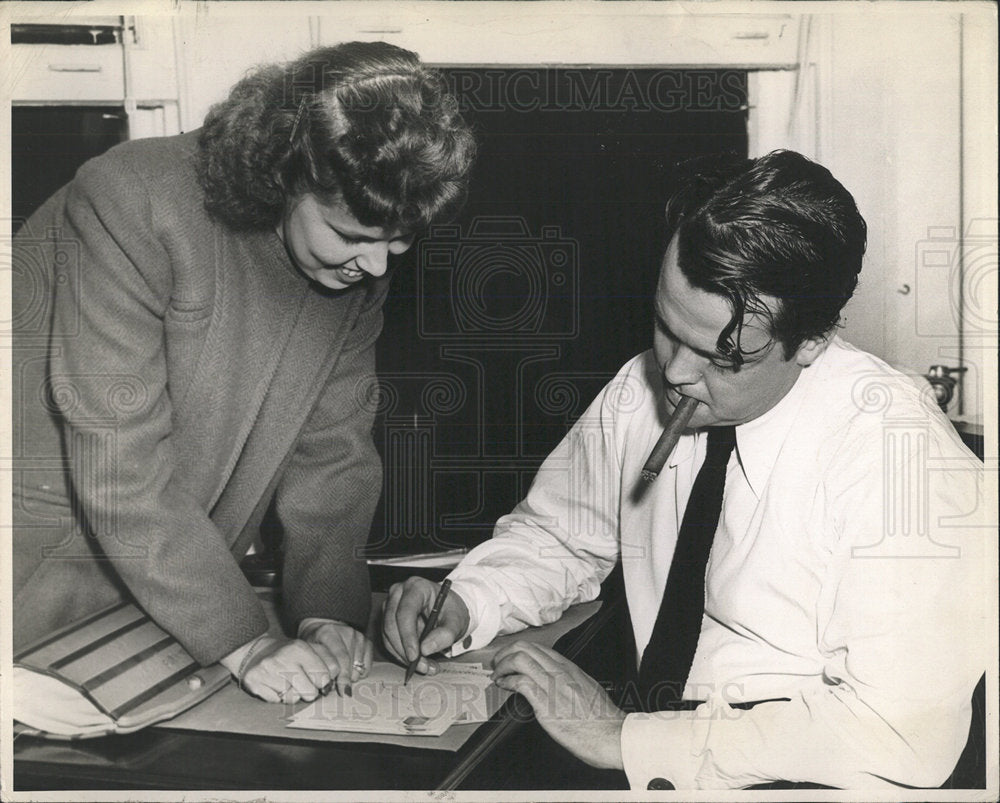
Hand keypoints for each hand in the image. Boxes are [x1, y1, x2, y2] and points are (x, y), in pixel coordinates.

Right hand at [223, 636, 333, 703]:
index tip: (317, 678)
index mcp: (300, 648)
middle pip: (310, 693)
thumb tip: (338, 683)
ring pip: (292, 699)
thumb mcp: (310, 650)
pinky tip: (274, 685)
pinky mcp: (254, 683)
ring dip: (292, 694)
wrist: (257, 651)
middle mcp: (283, 659)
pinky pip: (275, 702)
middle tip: (301, 681)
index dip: (322, 682)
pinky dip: (277, 697)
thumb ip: (329, 662)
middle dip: (308, 691)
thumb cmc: (290, 654)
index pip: (323, 678)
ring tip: (287, 682)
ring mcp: (267, 672)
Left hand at [298, 620, 373, 695]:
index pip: (339, 660)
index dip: (338, 678)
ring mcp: (359, 637)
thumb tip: (327, 689)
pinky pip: (366, 668)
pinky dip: (359, 673)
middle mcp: (347, 632)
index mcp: (329, 633)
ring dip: (350, 677)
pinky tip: (349, 670)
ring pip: (358, 669)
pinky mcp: (367, 642)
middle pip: (349, 666)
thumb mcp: (310, 652)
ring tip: (340, 675)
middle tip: (335, 687)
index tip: (335, 691)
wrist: (324, 628)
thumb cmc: (315, 643)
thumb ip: (317, 666)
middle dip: (343, 680)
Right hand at [382, 576, 469, 675]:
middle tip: (422, 666)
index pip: (405, 611)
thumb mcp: (456, 622)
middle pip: (391, 624)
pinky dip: (401, 654)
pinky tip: (418, 662)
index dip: (407, 635)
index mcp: (417, 587)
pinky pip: (389, 640)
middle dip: (405, 650)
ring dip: (403, 656)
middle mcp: (399, 593)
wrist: (448, 609)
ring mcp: (391, 605)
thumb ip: (445, 634)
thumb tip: (425, 649)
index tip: (414, 656)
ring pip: (388, 636)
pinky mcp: (388, 619)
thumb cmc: (451, 610)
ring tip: (425, 666)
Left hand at [491, 641, 625, 769]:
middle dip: (506, 653)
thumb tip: (557, 684)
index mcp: (570, 668)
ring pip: (520, 659)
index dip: (519, 650)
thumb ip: (570, 682)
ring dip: (502, 665)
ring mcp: (553, 686)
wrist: (612, 735)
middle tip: (497, 663)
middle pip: (526, 647)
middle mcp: (560, 672)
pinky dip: (507, 681)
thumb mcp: (587, 690)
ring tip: (497, 674)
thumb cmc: (602, 719)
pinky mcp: (547, 703)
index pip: (538, 648)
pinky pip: (521, 682)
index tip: (510, 657)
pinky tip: (504, 686)